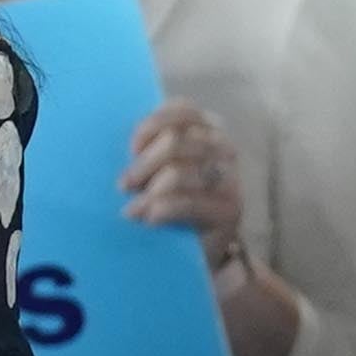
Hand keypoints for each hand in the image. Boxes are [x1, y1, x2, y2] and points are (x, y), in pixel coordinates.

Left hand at [119, 100, 250, 273]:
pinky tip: (147, 219)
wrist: (199, 245)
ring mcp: (231, 179)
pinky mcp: (230, 209)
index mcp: (209, 129)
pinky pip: (188, 203)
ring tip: (132, 209)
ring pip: (178, 173)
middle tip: (125, 185)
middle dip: (143, 164)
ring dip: (148, 191)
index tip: (132, 149)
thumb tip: (124, 145)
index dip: (152, 125)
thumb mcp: (159, 166)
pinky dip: (161, 209)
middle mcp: (224, 149)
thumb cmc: (173, 198)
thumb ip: (151, 146)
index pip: (183, 109)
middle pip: (175, 141)